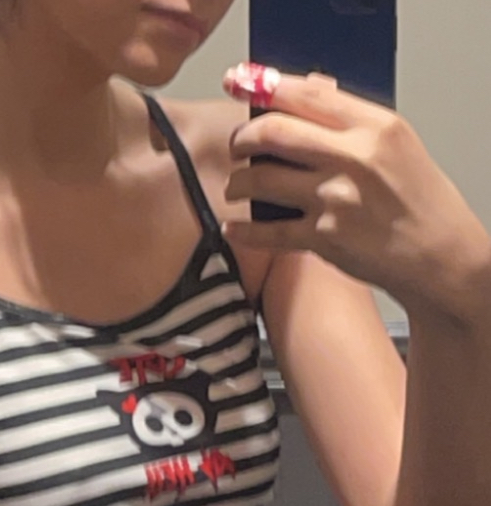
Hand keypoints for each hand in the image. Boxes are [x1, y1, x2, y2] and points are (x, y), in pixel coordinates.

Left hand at [221, 65, 490, 322]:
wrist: (436, 252)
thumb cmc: (418, 197)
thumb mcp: (396, 141)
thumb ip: (351, 118)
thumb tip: (307, 90)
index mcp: (374, 126)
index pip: (310, 95)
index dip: (269, 88)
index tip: (246, 87)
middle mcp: (353, 157)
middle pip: (275, 132)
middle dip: (244, 137)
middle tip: (238, 144)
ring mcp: (336, 199)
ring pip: (264, 179)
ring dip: (239, 181)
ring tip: (236, 185)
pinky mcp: (325, 238)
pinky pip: (270, 231)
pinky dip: (245, 230)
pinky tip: (234, 227)